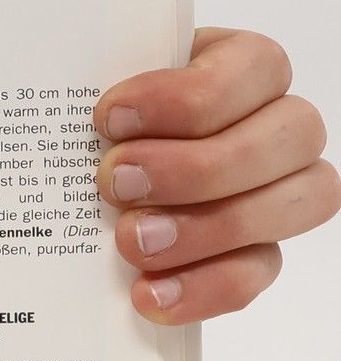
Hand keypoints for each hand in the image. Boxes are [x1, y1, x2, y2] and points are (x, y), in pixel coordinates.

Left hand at [96, 29, 337, 323]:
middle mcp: (276, 125)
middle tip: (116, 184)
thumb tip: (62, 97)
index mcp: (238, 66)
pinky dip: (205, 287)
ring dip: (209, 227)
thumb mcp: (85, 89)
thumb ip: (84, 87)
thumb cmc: (88, 121)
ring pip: (298, 202)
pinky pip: (259, 272)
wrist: (73, 179)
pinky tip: (149, 294)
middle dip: (198, 166)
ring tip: (130, 242)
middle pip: (291, 135)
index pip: (256, 66)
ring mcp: (277, 190)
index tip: (109, 118)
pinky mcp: (258, 252)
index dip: (188, 96)